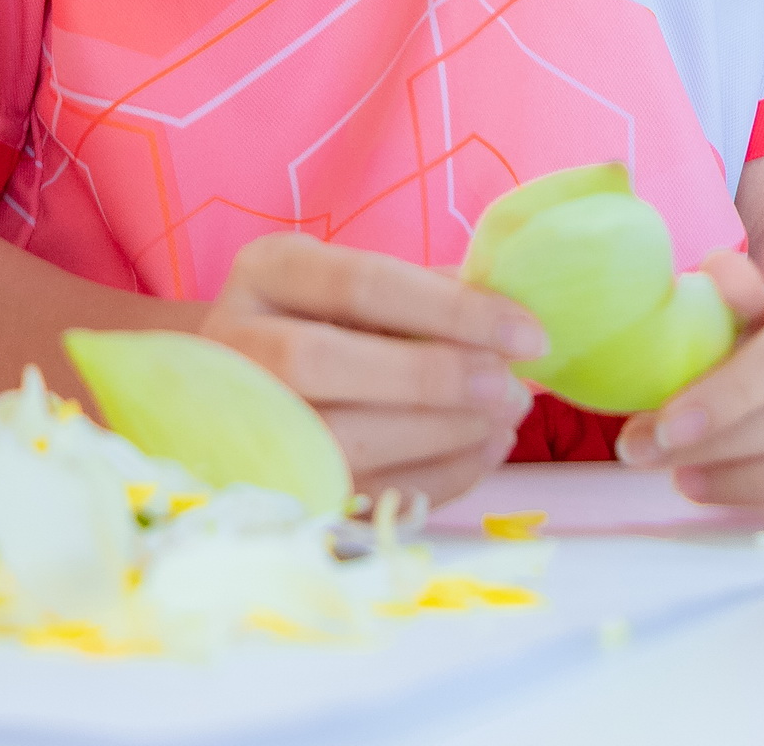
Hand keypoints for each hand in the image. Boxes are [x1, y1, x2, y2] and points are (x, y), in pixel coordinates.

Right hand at [192, 235, 545, 507]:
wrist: (247, 386)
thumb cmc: (325, 321)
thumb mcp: (358, 286)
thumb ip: (425, 292)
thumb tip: (509, 317)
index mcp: (266, 273)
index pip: (360, 283)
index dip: (452, 310)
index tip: (528, 333)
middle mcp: (235, 344)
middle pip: (322, 360)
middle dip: (433, 378)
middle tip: (508, 387)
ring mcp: (245, 422)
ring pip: (338, 437)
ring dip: (440, 434)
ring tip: (504, 418)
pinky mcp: (277, 485)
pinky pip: (360, 491)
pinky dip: (436, 476)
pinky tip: (482, 449)